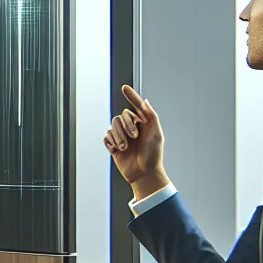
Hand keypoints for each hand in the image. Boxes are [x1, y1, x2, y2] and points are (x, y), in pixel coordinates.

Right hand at [103, 84, 168, 199]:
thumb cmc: (153, 156)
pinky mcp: (114, 144)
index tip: (124, 87)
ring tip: (124, 148)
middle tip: (134, 137)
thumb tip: (145, 101)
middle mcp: (132, 127)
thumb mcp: (156, 135)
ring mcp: (123, 136)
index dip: (131, 96)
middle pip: (122, 116)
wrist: (143, 174)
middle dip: (126, 126)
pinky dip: (110, 142)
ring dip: (118, 136)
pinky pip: (106, 136)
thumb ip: (151, 117)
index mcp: (144, 124)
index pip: (136, 106)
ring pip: (112, 125)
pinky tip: (116, 150)